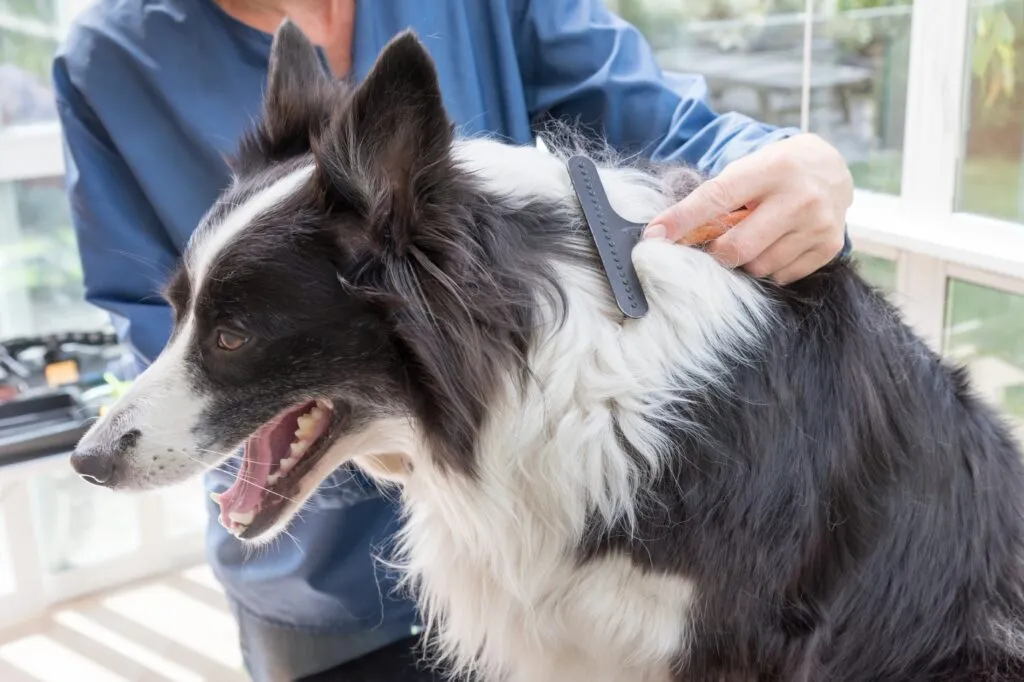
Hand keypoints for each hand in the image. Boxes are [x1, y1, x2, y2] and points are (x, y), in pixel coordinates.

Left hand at [643, 133, 852, 284]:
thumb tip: (668, 234)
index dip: (681, 220)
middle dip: (715, 253)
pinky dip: (769, 267)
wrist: (832, 168)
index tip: (653, 236)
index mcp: (770, 169)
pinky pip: (781, 276)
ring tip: (752, 238)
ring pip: (759, 266)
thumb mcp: (746, 170)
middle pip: (737, 247)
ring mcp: (818, 224)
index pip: (716, 198)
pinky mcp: (829, 247)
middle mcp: (799, 196)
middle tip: (713, 246)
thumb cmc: (774, 170)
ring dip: (744, 260)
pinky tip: (775, 244)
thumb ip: (715, 198)